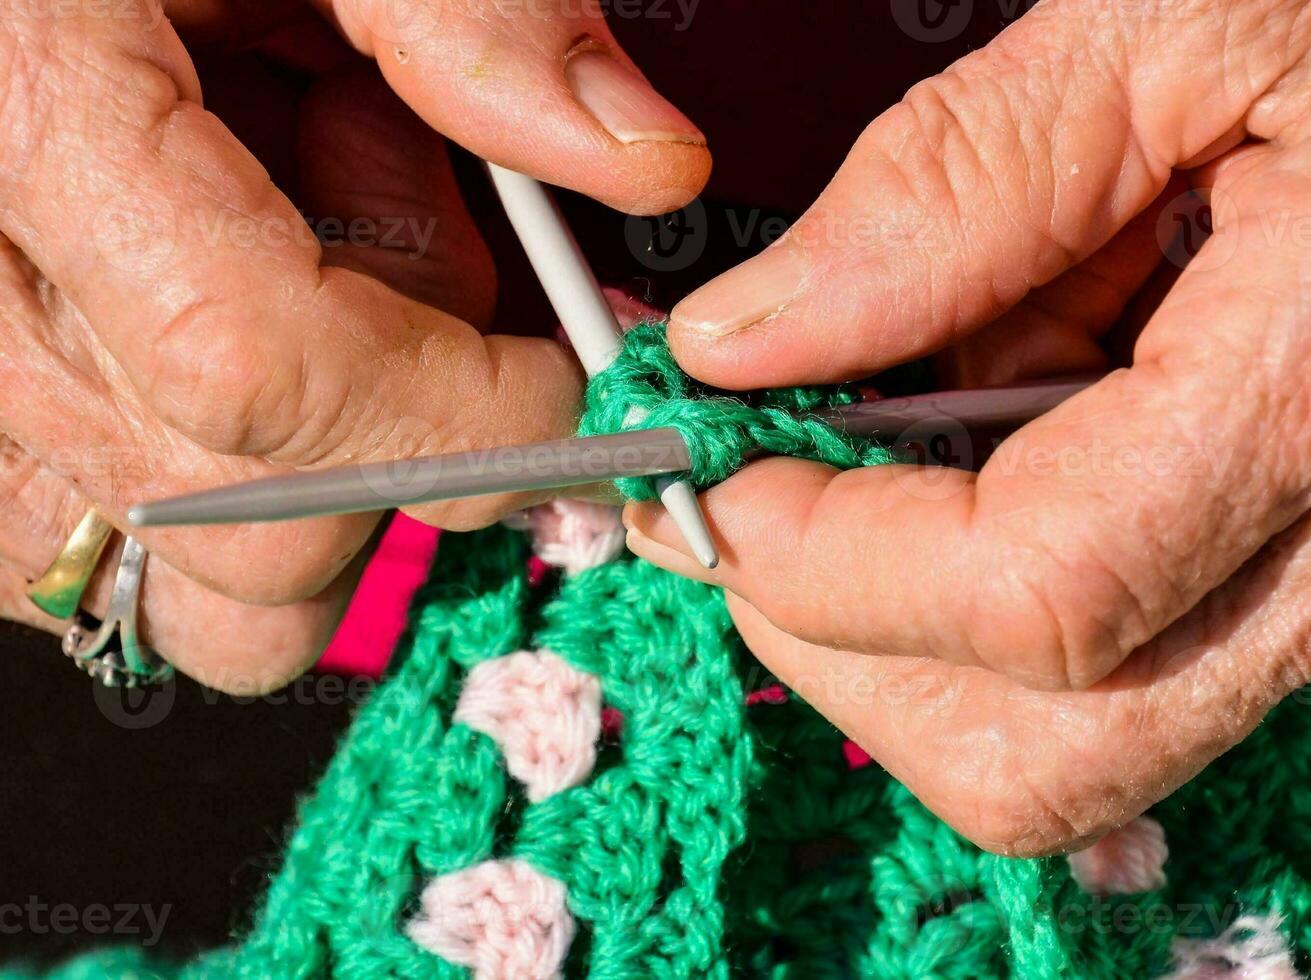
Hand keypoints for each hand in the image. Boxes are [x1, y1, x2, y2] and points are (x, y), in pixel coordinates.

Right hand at [0, 0, 708, 689]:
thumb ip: (472, 18)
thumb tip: (640, 160)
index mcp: (32, 124)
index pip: (266, 373)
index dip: (464, 408)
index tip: (558, 373)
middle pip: (261, 516)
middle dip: (414, 413)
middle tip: (394, 219)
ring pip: (213, 582)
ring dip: (335, 470)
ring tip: (301, 282)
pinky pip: (141, 574)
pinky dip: (250, 500)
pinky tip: (241, 350)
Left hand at [626, 0, 1310, 853]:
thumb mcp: (1186, 18)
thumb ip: (949, 187)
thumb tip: (746, 342)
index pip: (1031, 591)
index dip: (825, 562)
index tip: (719, 480)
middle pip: (1044, 750)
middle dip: (844, 640)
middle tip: (764, 499)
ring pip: (1090, 749)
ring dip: (928, 625)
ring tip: (936, 432)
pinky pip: (1160, 679)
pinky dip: (1039, 599)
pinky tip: (1061, 443)